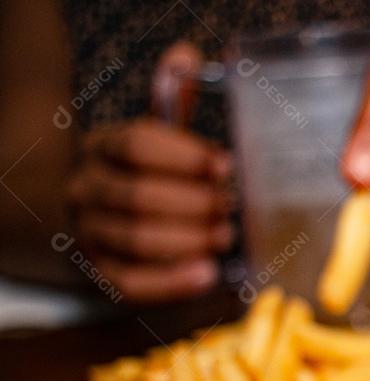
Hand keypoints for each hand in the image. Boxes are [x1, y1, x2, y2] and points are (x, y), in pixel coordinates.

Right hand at [66, 43, 232, 301]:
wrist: (83, 216)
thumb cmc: (135, 174)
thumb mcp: (149, 137)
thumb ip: (170, 104)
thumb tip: (186, 55)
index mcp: (103, 148)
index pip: (136, 145)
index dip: (183, 155)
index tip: (226, 164)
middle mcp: (88, 189)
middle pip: (137, 196)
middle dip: (191, 203)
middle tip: (231, 207)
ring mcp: (90, 233)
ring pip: (135, 239)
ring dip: (187, 240)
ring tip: (225, 237)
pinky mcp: (100, 272)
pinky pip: (131, 282)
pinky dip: (171, 282)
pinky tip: (206, 274)